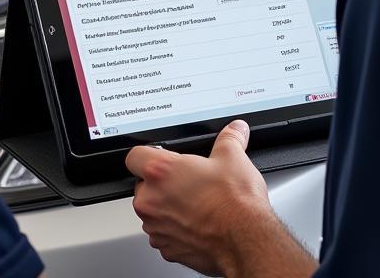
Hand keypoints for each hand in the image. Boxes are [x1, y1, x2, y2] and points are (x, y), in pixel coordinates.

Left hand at [126, 119, 272, 275]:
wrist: (245, 240)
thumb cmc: (234, 203)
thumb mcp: (233, 156)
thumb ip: (229, 137)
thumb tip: (235, 129)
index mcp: (161, 172)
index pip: (134, 156)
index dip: (148, 154)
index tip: (159, 156)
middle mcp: (152, 201)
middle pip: (143, 186)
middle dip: (161, 184)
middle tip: (186, 182)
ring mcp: (157, 228)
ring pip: (153, 213)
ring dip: (167, 209)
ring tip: (195, 204)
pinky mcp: (167, 250)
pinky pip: (164, 235)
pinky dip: (176, 231)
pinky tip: (198, 224)